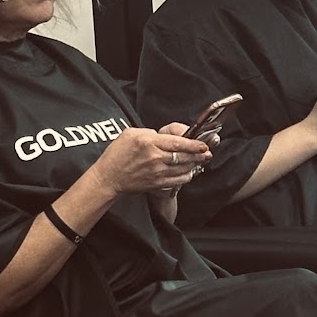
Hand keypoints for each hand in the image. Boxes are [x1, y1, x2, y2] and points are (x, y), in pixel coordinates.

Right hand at [89, 123, 210, 202]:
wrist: (108, 177)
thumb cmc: (117, 154)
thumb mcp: (130, 134)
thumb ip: (150, 133)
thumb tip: (163, 136)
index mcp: (149, 142)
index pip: (177, 142)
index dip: (194, 144)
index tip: (203, 144)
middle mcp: (155, 158)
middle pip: (184, 156)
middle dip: (199, 155)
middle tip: (207, 153)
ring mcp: (156, 172)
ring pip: (183, 169)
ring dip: (195, 165)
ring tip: (201, 161)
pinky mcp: (156, 184)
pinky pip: (177, 181)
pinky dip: (186, 177)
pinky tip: (189, 172)